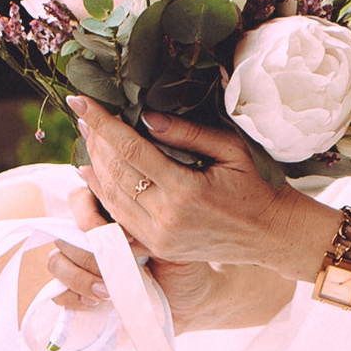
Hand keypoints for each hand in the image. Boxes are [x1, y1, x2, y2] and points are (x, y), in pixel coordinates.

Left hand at [69, 100, 322, 283]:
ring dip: (94, 165)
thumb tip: (146, 118)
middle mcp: (166, 218)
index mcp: (186, 191)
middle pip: (115, 172)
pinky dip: (102, 195)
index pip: (131, 149)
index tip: (81, 102)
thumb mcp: (231, 150)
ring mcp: (159, 238)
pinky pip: (119, 219)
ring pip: (111, 198)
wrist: (269, 234)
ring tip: (86, 138)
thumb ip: (188, 133)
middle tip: (83, 115)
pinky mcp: (158, 248)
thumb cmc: (255, 186)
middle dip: (95, 140)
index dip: (102, 123)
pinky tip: (91, 175)